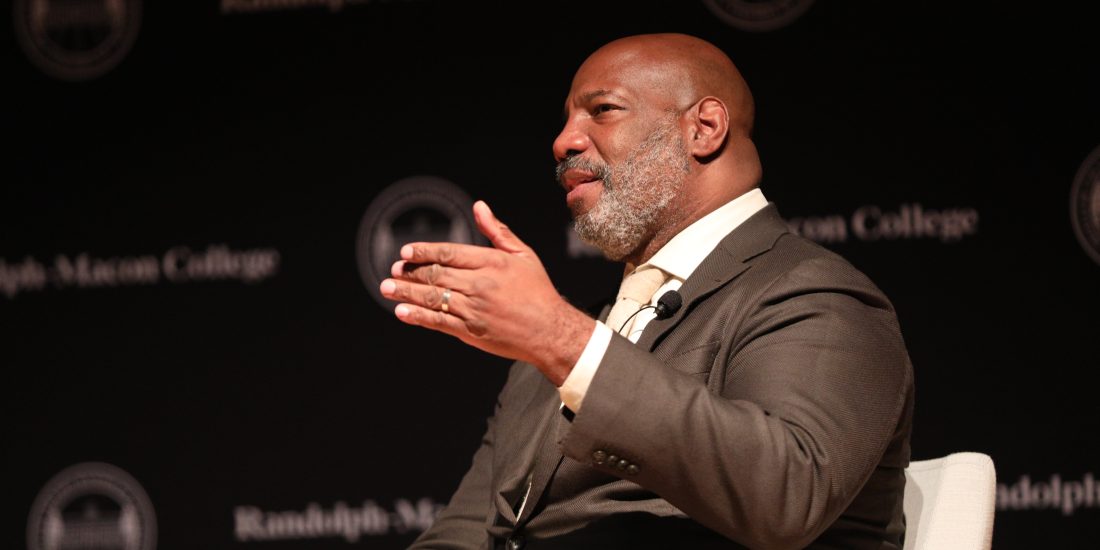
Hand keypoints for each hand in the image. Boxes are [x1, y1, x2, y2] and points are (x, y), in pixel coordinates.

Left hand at [379, 200, 593, 384]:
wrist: (550, 331)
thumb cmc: (538, 292)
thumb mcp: (523, 254)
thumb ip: (497, 231)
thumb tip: (479, 206)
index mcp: (492, 263)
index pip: (450, 253)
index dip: (424, 251)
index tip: (406, 252)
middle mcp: (480, 285)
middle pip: (436, 275)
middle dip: (411, 272)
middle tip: (394, 270)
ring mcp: (474, 310)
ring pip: (433, 298)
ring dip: (407, 293)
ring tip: (387, 289)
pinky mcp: (471, 331)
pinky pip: (439, 322)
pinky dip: (418, 316)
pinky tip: (403, 312)